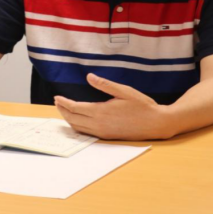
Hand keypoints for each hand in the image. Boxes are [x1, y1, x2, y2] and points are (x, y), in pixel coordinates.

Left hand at [54, 73, 170, 140]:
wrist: (156, 123)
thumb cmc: (141, 105)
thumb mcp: (123, 90)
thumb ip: (104, 84)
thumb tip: (89, 77)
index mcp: (101, 112)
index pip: (75, 108)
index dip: (64, 103)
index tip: (57, 97)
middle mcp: (99, 125)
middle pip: (73, 119)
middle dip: (62, 110)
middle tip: (57, 102)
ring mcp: (103, 133)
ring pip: (78, 128)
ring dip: (68, 119)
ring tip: (63, 110)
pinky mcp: (107, 137)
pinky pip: (86, 133)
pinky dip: (77, 126)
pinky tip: (77, 121)